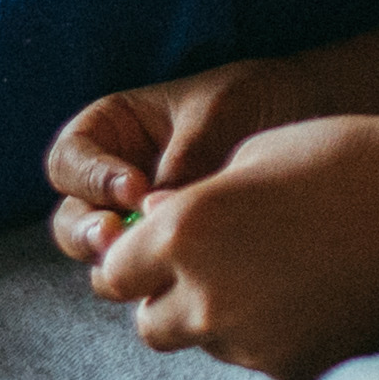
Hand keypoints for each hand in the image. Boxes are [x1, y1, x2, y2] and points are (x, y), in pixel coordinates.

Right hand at [45, 57, 325, 262]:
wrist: (309, 118)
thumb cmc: (256, 98)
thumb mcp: (219, 111)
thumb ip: (185, 154)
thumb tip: (156, 208)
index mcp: (112, 131)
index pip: (69, 160)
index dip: (90, 178)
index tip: (134, 188)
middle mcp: (114, 182)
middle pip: (71, 219)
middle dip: (88, 234)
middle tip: (120, 240)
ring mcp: (139, 223)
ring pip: (102, 258)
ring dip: (118, 265)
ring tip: (154, 263)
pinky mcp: (170, 253)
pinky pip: (148, 277)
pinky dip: (159, 281)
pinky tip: (190, 276)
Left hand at [86, 115, 378, 379]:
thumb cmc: (341, 160)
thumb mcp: (251, 157)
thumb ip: (190, 201)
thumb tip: (151, 230)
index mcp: (183, 232)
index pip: (112, 274)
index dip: (135, 261)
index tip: (162, 251)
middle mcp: (204, 297)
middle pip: (149, 325)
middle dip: (171, 300)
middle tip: (220, 268)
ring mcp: (250, 343)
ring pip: (206, 346)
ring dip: (223, 321)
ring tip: (282, 276)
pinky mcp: (293, 370)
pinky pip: (260, 362)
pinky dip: (274, 338)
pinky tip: (315, 299)